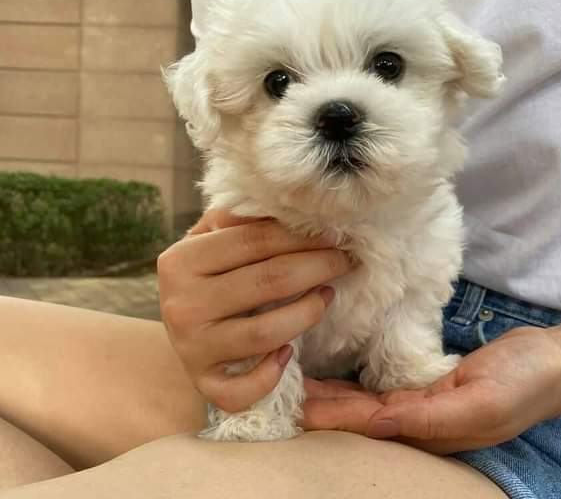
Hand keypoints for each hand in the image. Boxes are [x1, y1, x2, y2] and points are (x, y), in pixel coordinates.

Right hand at [157, 209, 352, 413]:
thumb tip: (296, 206)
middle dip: (317, 266)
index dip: (301, 236)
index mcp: (182, 260)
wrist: (180, 320)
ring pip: (264, 333)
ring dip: (308, 312)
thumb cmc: (210, 271)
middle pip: (267, 281)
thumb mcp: (216, 238)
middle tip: (345, 260)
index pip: (254, 240)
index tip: (335, 233)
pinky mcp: (202, 384)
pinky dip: (270, 375)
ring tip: (327, 295)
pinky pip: (241, 390)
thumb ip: (244, 220)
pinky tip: (288, 354)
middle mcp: (181, 304)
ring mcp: (191, 348)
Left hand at [303, 325, 560, 453]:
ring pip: (369, 402)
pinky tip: (343, 373)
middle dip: (324, 408)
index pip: (368, 422)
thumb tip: (380, 420)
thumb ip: (430, 415)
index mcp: (430, 430)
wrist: (554, 364)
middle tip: (284, 392)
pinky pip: (388, 386)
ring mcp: (428, 403)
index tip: (296, 405)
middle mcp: (423, 421)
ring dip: (335, 395)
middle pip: (361, 417)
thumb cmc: (523, 384)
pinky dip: (361, 382)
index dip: (331, 415)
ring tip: (301, 383)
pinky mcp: (433, 384)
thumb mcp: (479, 402)